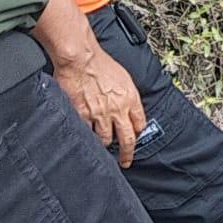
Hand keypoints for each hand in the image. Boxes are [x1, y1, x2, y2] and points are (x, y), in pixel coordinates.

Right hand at [53, 49, 145, 167]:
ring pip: (106, 139)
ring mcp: (100, 115)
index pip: (140, 123)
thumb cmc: (101, 64)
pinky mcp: (82, 116)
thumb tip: (128, 106)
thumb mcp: (123, 77)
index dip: (138, 133)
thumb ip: (127, 94)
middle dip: (127, 153)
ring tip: (103, 149)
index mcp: (131, 99)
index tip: (136, 138)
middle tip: (126, 161)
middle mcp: (118, 110)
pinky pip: (86, 133)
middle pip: (127, 138)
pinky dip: (86, 138)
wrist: (82, 60)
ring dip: (105, 145)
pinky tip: (85, 142)